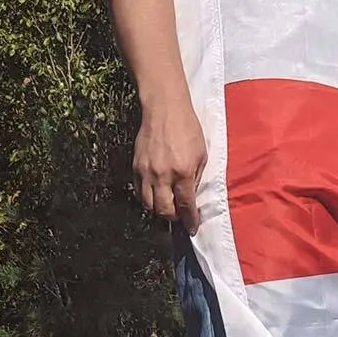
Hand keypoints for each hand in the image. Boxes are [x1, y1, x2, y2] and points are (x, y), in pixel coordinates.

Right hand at [135, 102, 206, 230]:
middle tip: (179, 215)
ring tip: (167, 204)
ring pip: (148, 204)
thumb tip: (191, 196)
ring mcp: (147, 171)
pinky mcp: (136, 166)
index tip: (192, 227)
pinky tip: (155, 193)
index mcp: (183, 172)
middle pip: (164, 210)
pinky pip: (139, 190)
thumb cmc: (187, 128)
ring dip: (158, 209)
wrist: (165, 109)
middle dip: (173, 217)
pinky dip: (147, 197)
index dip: (190, 220)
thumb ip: (196, 177)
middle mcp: (163, 175)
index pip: (186, 206)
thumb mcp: (201, 154)